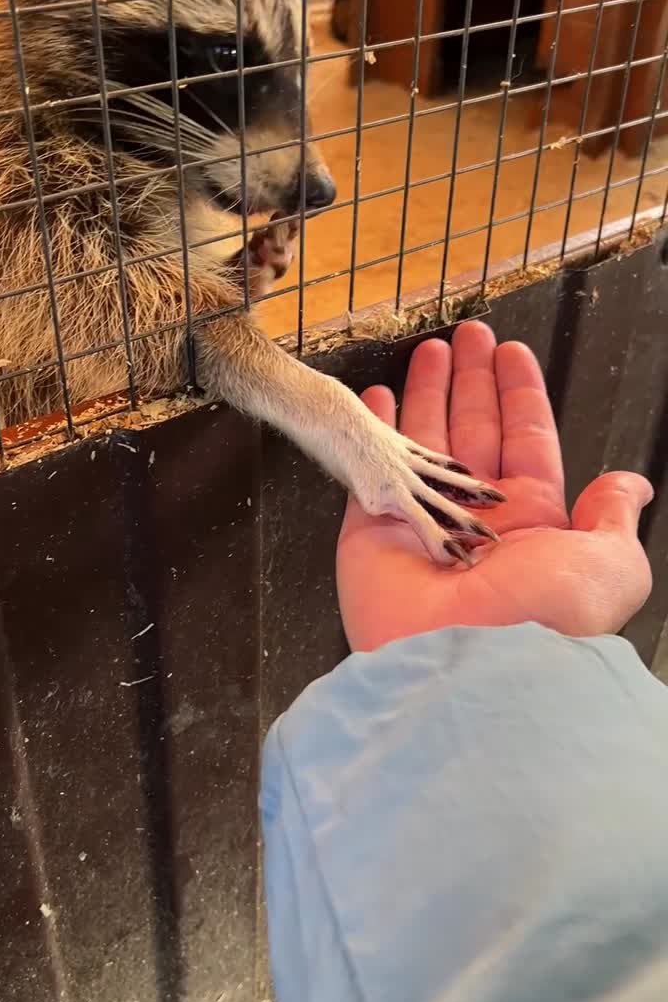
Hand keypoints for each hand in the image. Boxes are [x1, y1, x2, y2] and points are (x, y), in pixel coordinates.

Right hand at [337, 321, 652, 651]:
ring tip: (427, 351)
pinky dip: (372, 433)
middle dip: (470, 382)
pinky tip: (375, 401)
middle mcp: (476, 519)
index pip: (525, 441)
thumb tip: (629, 486)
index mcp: (532, 522)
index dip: (518, 394)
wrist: (467, 664)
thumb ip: (613, 515)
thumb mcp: (610, 563)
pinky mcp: (374, 533)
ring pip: (423, 445)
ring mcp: (422, 523)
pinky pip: (371, 471)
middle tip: (464, 337)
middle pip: (473, 432)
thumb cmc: (543, 617)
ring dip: (426, 395)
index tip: (509, 353)